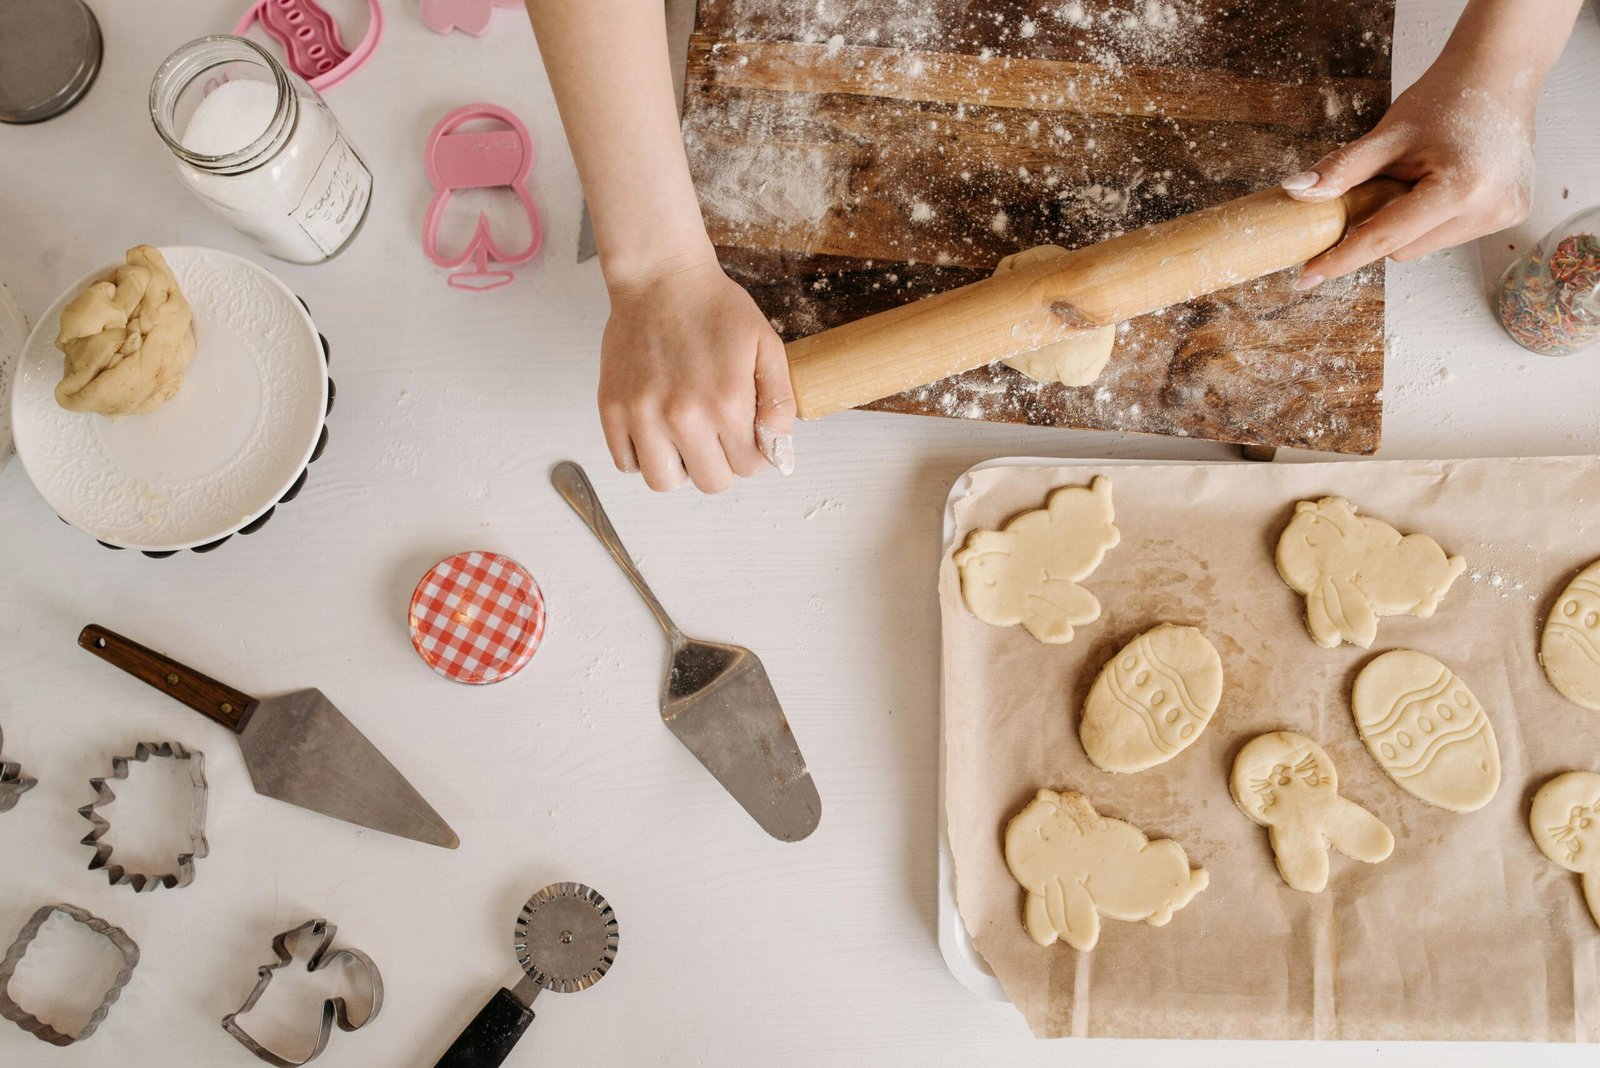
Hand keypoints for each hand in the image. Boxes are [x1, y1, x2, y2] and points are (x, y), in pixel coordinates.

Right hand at [599, 253, 794, 492]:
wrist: (661, 277)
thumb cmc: (715, 309)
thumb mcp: (766, 346)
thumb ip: (779, 402)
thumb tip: (777, 451)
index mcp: (726, 403)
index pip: (749, 467)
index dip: (751, 452)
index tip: (742, 431)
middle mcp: (683, 415)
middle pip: (711, 482)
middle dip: (720, 463)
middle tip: (715, 434)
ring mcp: (642, 414)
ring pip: (664, 481)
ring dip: (679, 466)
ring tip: (683, 437)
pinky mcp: (612, 408)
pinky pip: (626, 462)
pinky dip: (642, 454)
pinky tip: (655, 429)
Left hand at [1282, 46, 1535, 287]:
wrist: (1500, 73)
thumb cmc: (1446, 97)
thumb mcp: (1387, 134)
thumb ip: (1342, 169)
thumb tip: (1295, 191)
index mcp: (1460, 188)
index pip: (1384, 238)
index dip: (1341, 258)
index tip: (1306, 277)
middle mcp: (1490, 210)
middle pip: (1401, 249)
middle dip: (1381, 225)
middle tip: (1388, 182)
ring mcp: (1505, 215)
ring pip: (1423, 246)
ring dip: (1408, 224)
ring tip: (1425, 177)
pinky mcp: (1511, 215)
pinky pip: (1448, 235)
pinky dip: (1432, 218)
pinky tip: (1446, 182)